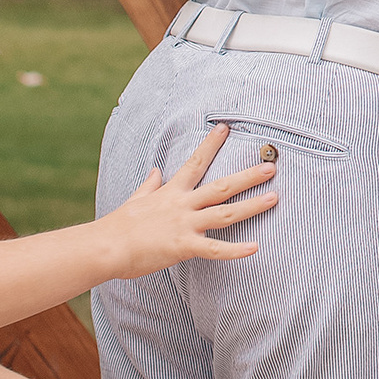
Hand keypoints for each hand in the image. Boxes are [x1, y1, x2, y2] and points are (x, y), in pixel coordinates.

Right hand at [96, 126, 278, 276]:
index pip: (195, 163)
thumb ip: (149, 185)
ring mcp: (185, 225)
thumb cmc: (118, 227)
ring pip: (225, 213)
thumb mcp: (135, 199)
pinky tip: (255, 248)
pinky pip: (214, 248)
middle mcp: (182, 205)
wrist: (104, 247)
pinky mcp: (183, 246)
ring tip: (274, 197)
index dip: (211, 144)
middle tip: (270, 166)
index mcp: (171, 193)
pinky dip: (235, 250)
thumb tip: (156, 171)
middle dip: (247, 176)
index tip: (225, 128)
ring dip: (251, 205)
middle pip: (221, 186)